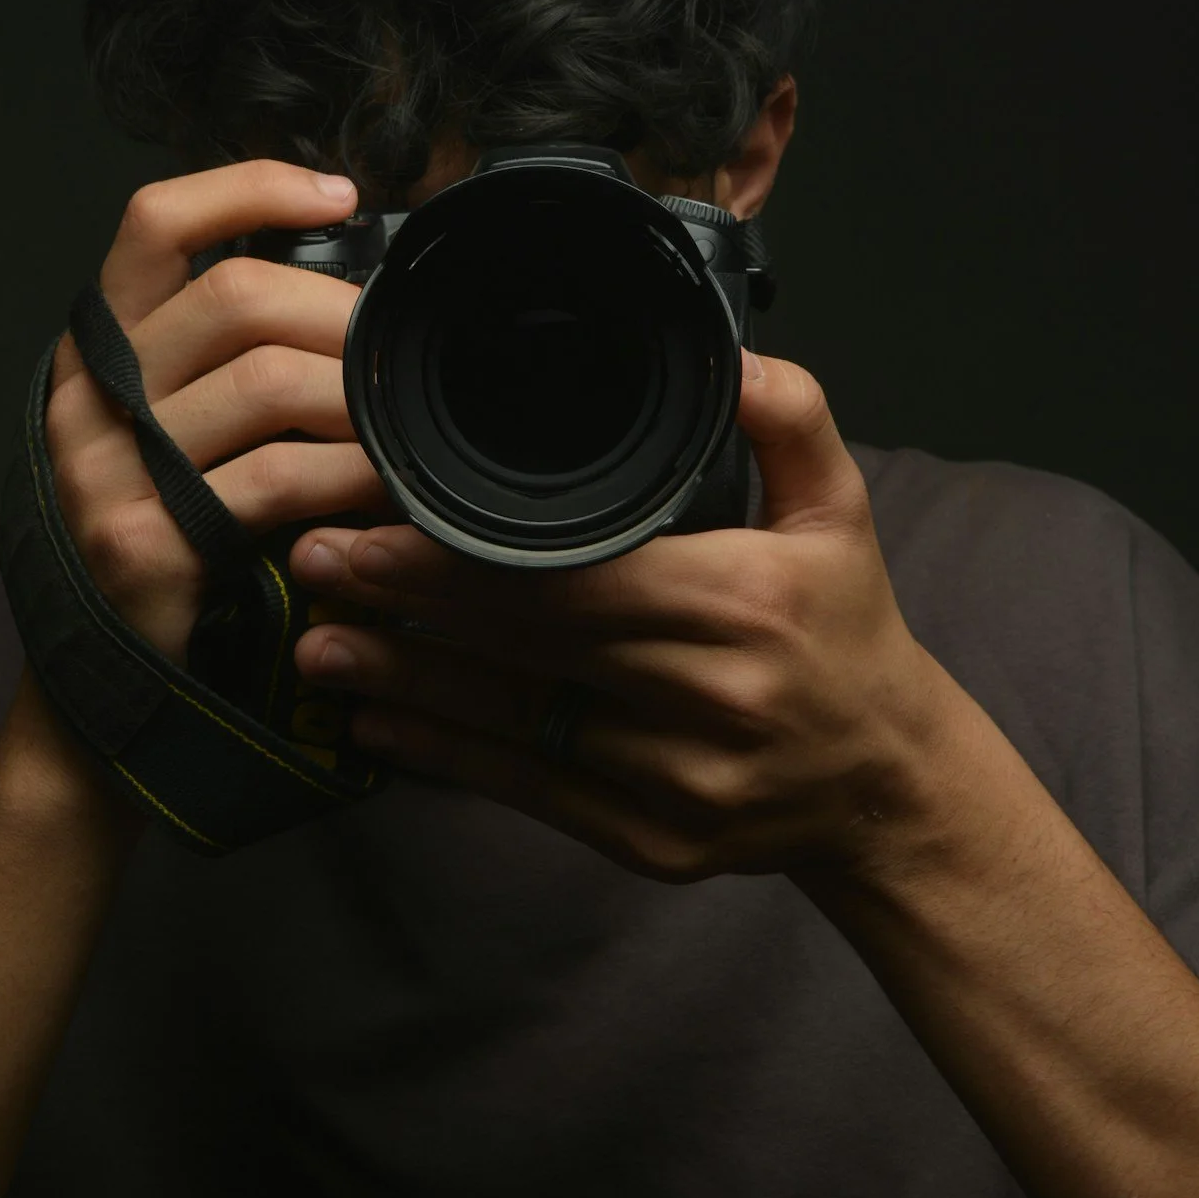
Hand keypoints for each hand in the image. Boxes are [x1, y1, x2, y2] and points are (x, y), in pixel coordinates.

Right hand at [45, 158, 400, 663]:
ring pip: (266, 382)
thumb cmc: (169, 549)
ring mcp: (106, 470)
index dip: (249, 187)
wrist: (102, 696)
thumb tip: (353, 300)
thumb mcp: (176, 435)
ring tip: (403, 425)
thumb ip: (229, 364)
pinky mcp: (144, 543)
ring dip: (359, 399)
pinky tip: (384, 488)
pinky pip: (275, 479)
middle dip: (340, 315)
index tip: (339, 195)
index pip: (155, 224)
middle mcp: (88, 396)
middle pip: (235, 296)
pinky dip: (350, 474)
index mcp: (98, 350)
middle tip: (396, 352)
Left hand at [286, 357, 958, 881]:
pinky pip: (529, 792)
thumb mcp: (842, 509)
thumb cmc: (847, 630)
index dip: (463, 560)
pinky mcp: (650, 842)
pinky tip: (377, 724)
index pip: (572, 580)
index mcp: (741, 605)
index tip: (375, 522)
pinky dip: (447, 757)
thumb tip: (732, 355)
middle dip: (407, 604)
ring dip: (405, 683)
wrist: (885, 784)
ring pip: (514, 724)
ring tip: (318, 645)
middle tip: (313, 561)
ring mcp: (676, 783)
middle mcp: (707, 699)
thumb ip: (790, 420)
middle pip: (526, 647)